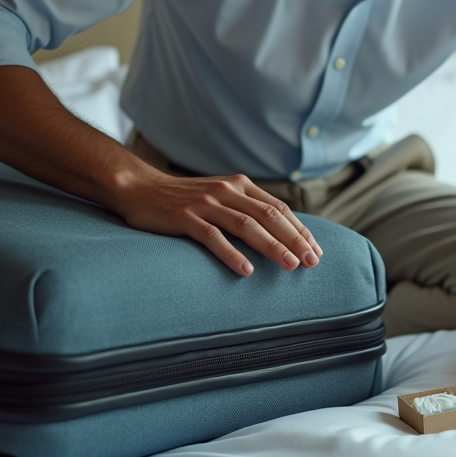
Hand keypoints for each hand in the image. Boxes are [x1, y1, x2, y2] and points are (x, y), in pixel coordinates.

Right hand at [110, 171, 322, 276]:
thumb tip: (281, 234)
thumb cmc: (184, 199)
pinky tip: (246, 271)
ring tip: (290, 266)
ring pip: (246, 226)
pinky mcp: (184, 218)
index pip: (279, 208)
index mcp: (240, 185)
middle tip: (312, 262)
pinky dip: (232, 254)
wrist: (139, 188)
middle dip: (294, 240)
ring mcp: (206, 204)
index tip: (316, 251)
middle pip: (269, 216)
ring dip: (272, 247)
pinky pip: (212, 237)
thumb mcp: (220, 196)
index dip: (300, 230)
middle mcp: (227, 191)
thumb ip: (247, 208)